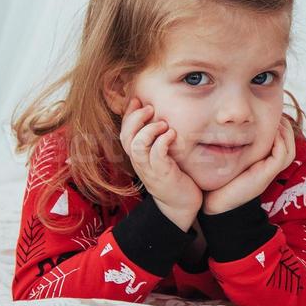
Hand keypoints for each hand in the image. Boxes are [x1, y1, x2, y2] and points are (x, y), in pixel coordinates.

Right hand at [120, 98, 201, 231]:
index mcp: (138, 156)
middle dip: (135, 118)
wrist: (181, 206)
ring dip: (147, 130)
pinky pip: (155, 155)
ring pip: (136, 145)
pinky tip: (171, 134)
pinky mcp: (162, 175)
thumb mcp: (163, 155)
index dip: (128, 114)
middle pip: (125, 136)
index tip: (138, 100)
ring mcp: (149, 169)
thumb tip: (162, 116)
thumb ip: (159, 139)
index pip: (124, 132)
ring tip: (162, 123)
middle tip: (150, 107)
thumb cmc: (175, 177)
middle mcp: (140, 162)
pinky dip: (161, 142)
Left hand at [202, 117, 296, 215]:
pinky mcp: (266, 175)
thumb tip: (227, 124)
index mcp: (263, 163)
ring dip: (285, 132)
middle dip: (285, 126)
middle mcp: (269, 167)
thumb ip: (234, 145)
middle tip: (277, 113)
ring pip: (289, 149)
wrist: (215, 203)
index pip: (282, 142)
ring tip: (277, 120)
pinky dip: (279, 142)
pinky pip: (281, 155)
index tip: (271, 113)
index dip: (280, 127)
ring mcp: (269, 172)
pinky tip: (271, 132)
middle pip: (290, 144)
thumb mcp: (229, 158)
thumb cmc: (218, 179)